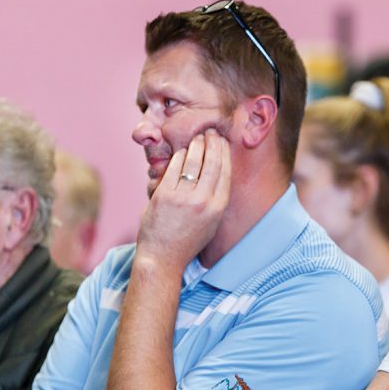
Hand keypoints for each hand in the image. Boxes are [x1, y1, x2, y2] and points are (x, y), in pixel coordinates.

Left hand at [136, 130, 231, 274]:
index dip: (224, 153)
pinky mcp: (164, 195)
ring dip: (196, 145)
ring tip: (198, 137)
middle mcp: (203, 201)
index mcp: (218, 208)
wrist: (163, 257)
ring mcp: (183, 197)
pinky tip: (181, 151)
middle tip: (211, 132)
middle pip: (212, 163)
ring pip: (193, 162)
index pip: (225, 172)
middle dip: (213, 143)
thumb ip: (214, 200)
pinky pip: (174, 168)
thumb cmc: (187, 241)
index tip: (223, 142)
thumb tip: (216, 173)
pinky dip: (179, 156)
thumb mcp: (210, 223)